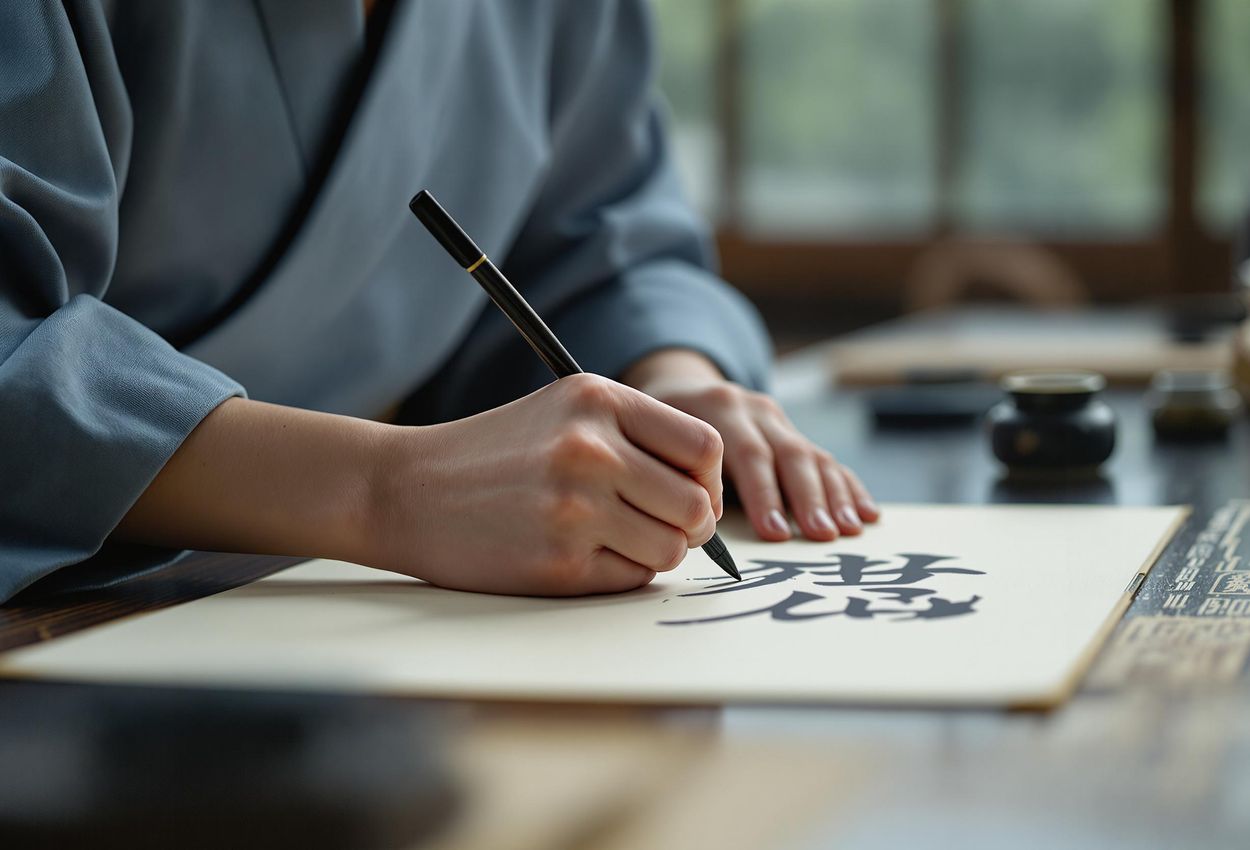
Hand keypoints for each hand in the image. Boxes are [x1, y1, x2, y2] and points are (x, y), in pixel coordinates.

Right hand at [366, 374, 723, 595]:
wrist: (407, 490)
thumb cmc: (494, 453)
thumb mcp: (565, 410)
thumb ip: (637, 434)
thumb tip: (712, 493)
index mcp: (598, 400)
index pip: (705, 447)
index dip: (710, 480)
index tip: (694, 494)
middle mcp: (592, 449)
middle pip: (697, 506)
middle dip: (691, 525)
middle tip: (663, 527)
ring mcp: (575, 509)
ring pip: (672, 549)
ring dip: (657, 552)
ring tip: (618, 539)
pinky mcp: (559, 563)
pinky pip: (631, 578)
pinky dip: (619, 573)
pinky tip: (582, 554)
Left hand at [622, 350, 878, 541]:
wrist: (680, 388)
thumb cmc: (659, 432)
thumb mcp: (658, 440)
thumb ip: (678, 473)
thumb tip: (702, 525)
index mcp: (719, 409)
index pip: (747, 452)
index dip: (762, 494)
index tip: (773, 533)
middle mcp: (755, 410)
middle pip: (788, 453)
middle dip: (807, 498)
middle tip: (821, 534)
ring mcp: (779, 421)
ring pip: (813, 457)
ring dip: (834, 496)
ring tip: (848, 530)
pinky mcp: (794, 435)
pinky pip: (828, 461)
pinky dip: (849, 489)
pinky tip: (867, 515)